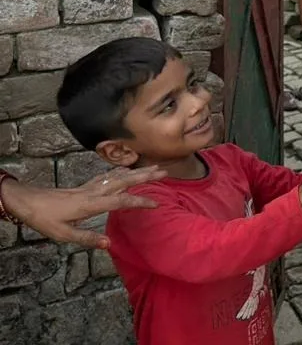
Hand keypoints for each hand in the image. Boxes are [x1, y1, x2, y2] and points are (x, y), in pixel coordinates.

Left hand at [1, 167, 165, 248]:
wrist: (28, 201)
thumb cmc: (45, 219)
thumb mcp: (63, 234)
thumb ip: (87, 238)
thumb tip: (110, 243)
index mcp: (91, 204)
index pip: (122, 200)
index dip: (140, 201)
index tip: (157, 203)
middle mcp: (94, 192)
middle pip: (125, 181)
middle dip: (145, 176)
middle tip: (164, 171)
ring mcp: (90, 187)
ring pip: (118, 176)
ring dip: (136, 171)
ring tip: (152, 167)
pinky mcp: (85, 186)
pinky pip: (108, 176)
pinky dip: (121, 172)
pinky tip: (125, 171)